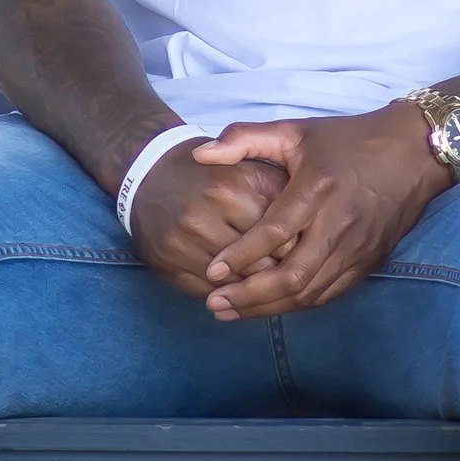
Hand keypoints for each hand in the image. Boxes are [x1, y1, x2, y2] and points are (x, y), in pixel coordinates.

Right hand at [127, 132, 292, 296]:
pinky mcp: (166, 262)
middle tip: (290, 272)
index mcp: (231, 186)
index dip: (298, 245)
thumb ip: (280, 190)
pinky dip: (226, 295)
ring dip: (253, 288)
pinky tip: (237, 288)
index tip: (305, 248)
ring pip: (233, 283)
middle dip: (279, 272)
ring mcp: (181, 241)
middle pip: (258, 264)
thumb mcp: (249, 165)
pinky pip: (206, 291)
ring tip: (265, 283)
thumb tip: (311, 225)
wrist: (148, 173)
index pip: (280, 233)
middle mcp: (203, 214)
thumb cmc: (211, 172)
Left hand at [197, 108, 448, 320]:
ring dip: (269, 307)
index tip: (211, 271)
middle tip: (214, 302)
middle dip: (249, 296)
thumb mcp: (296, 130)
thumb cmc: (348, 140)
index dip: (241, 256)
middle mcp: (339, 223)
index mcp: (318, 188)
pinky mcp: (369, 261)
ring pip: (310, 292)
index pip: (274, 232)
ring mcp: (357, 247)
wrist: (414, 152)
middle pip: (292, 275)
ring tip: (232, 311)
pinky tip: (271, 307)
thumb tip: (200, 154)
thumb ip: (245, 137)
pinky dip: (297, 305)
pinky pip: (329, 294)